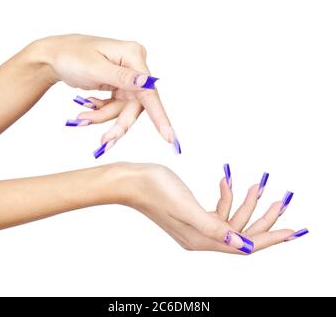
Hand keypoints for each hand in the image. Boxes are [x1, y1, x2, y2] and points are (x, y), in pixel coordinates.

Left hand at [40, 34, 179, 156]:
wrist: (53, 56)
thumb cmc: (70, 55)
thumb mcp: (94, 68)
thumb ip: (121, 78)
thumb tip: (146, 83)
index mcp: (133, 56)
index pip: (149, 92)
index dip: (159, 117)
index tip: (170, 137)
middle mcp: (134, 66)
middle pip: (135, 105)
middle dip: (117, 122)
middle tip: (104, 142)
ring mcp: (127, 77)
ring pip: (124, 109)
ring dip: (103, 117)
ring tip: (82, 118)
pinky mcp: (119, 85)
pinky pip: (116, 106)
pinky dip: (102, 111)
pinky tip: (87, 107)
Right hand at [124, 163, 307, 253]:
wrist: (133, 180)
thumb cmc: (155, 190)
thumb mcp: (187, 207)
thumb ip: (215, 228)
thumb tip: (242, 245)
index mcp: (201, 239)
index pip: (244, 245)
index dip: (270, 238)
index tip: (292, 230)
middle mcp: (201, 237)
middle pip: (241, 232)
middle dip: (263, 217)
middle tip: (281, 200)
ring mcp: (197, 226)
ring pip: (231, 220)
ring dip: (245, 203)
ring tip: (256, 184)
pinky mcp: (193, 214)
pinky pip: (218, 210)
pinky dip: (226, 197)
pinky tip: (225, 181)